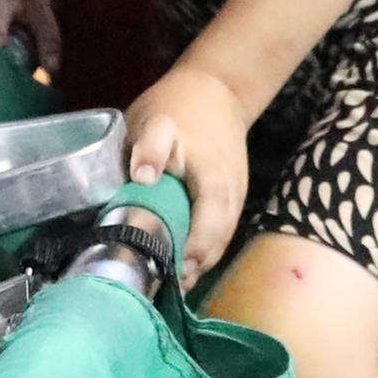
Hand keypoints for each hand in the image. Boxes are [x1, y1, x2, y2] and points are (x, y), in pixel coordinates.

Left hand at [123, 62, 253, 271]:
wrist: (216, 90)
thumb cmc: (177, 107)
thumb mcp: (156, 118)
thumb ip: (150, 145)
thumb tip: (143, 177)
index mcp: (212, 177)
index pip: (209, 223)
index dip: (192, 249)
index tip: (171, 268)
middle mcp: (231, 192)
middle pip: (218, 239)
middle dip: (195, 265)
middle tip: (168, 286)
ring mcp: (235, 197)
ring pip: (222, 239)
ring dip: (201, 262)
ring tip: (176, 283)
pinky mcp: (232, 199)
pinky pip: (222, 231)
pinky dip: (206, 249)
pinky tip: (185, 263)